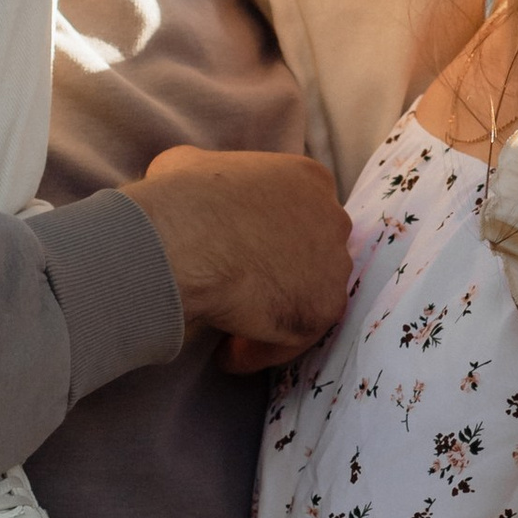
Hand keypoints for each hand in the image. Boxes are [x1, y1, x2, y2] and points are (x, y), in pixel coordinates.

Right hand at [124, 145, 351, 358]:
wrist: (185, 241)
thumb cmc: (182, 198)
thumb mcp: (186, 162)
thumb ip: (205, 172)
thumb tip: (187, 180)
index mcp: (308, 179)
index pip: (298, 212)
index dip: (267, 237)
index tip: (236, 254)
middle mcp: (333, 218)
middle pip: (312, 254)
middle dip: (279, 274)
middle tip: (239, 292)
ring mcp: (334, 265)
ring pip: (307, 297)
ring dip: (272, 315)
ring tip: (229, 330)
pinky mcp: (325, 309)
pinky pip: (294, 338)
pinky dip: (261, 350)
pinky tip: (227, 355)